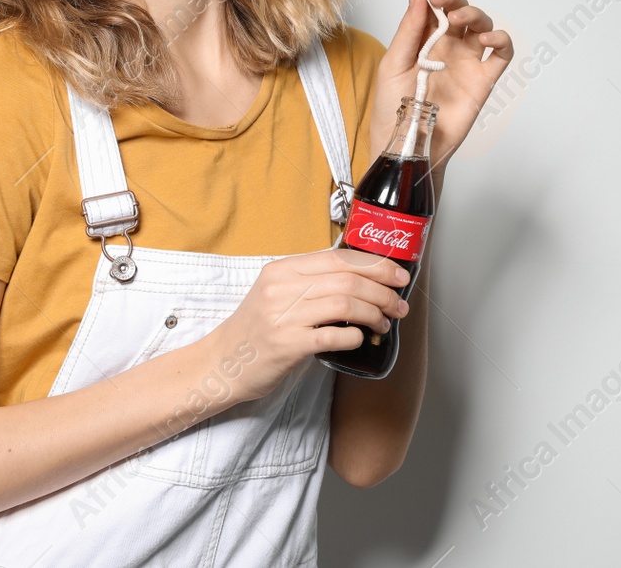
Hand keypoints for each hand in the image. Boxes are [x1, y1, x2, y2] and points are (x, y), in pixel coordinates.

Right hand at [203, 249, 411, 404]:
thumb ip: (310, 282)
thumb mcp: (276, 294)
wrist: (222, 363)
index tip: (398, 275)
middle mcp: (282, 288)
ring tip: (384, 324)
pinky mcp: (287, 344)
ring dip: (375, 314)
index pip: (339, 257)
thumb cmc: (255, 330)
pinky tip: (360, 340)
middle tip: (399, 305)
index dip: (376, 265)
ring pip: (346, 304)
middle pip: (348, 279)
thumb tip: (362, 278)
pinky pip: (334, 335)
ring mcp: (283, 316)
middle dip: (383, 291)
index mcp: (282, 269)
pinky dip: (355, 336)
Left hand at [372, 0, 512, 168]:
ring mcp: (467, 61)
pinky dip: (501, 39)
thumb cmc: (393, 109)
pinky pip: (501, 53)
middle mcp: (447, 45)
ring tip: (457, 19)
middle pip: (459, 10)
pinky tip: (488, 37)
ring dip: (474, 14)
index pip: (431, 5)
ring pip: (481, 25)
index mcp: (422, 39)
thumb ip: (409, 30)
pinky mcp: (483, 79)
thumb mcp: (393, 64)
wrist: (406, 145)